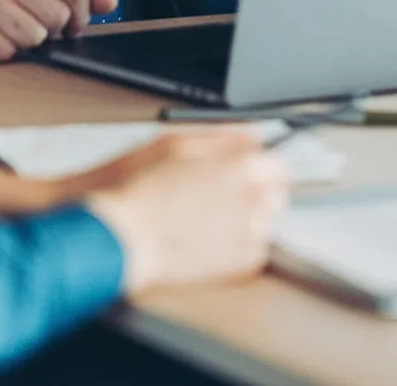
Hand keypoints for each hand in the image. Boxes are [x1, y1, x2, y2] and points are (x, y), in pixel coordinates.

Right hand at [0, 0, 117, 59]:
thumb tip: (110, 2)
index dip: (81, 15)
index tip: (71, 26)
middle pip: (58, 15)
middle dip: (51, 31)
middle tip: (30, 28)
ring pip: (35, 36)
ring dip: (25, 42)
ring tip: (5, 31)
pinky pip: (4, 51)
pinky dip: (0, 52)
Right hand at [82, 132, 289, 293]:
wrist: (119, 237)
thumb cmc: (137, 189)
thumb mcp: (175, 143)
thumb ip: (222, 137)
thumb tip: (250, 134)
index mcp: (241, 164)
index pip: (278, 162)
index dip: (261, 167)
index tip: (249, 173)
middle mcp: (254, 197)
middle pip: (277, 193)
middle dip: (257, 193)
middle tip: (225, 199)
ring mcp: (250, 232)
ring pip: (266, 222)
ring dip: (248, 220)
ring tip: (208, 222)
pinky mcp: (242, 262)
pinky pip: (255, 250)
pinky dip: (238, 248)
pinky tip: (207, 242)